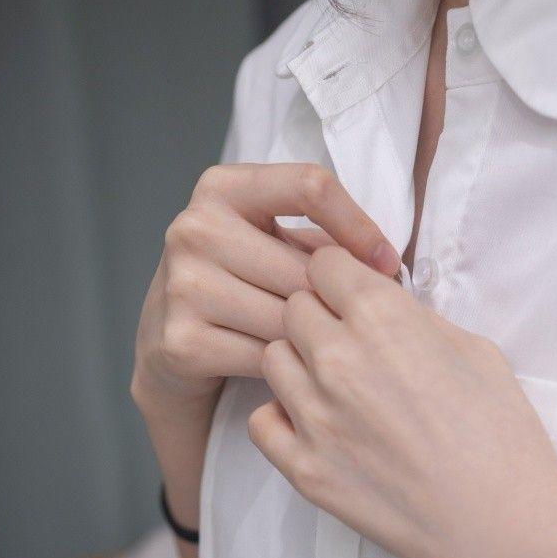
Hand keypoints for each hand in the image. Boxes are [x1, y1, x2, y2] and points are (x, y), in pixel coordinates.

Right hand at [132, 165, 399, 555]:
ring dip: (317, 339)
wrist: (169, 345)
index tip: (387, 262)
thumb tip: (384, 263)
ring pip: (288, 317)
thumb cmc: (239, 287)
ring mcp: (184, 286)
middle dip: (339, 300)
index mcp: (221, 188)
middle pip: (304, 267)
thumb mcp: (269, 242)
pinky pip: (266, 358)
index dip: (359, 225)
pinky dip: (291, 368)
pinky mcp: (182, 341)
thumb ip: (317, 240)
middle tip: (362, 324)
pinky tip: (297, 371)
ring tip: (328, 349)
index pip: (309, 186)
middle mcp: (194, 229)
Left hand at [250, 245, 556, 557]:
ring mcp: (314, 417)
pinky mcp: (304, 468)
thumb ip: (415, 319)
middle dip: (320, 319)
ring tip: (339, 390)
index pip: (324, 264)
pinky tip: (318, 427)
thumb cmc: (502, 437)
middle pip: (293, 309)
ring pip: (273, 360)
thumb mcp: (475, 351)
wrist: (503, 525)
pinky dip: (283, 418)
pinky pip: (262, 421)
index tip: (355, 298)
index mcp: (382, 318)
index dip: (342, 279)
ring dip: (300, 366)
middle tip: (352, 347)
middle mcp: (337, 359)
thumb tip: (384, 306)